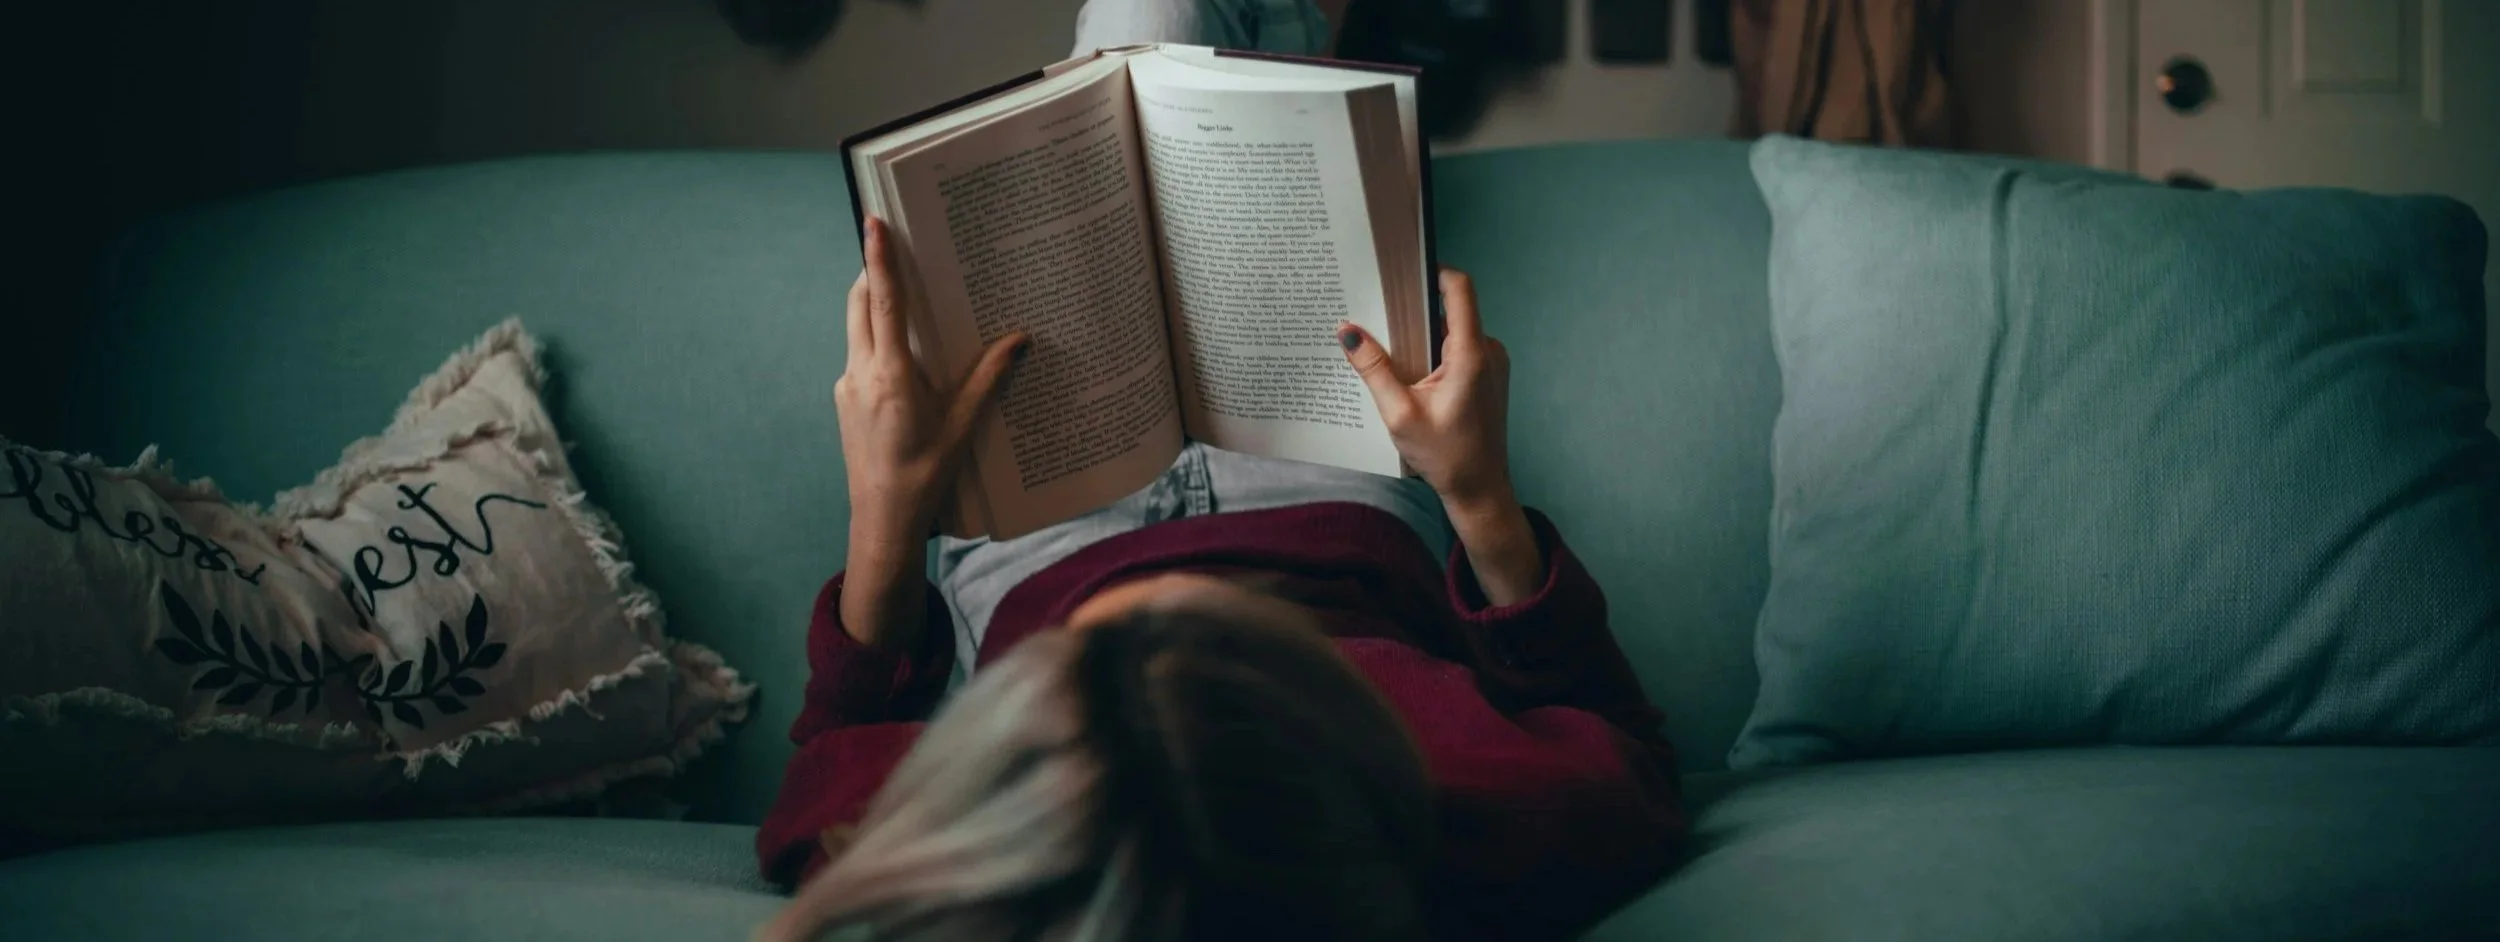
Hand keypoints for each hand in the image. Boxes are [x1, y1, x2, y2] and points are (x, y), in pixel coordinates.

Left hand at [837, 216, 1027, 544]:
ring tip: (906, 298)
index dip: (880, 258)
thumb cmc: (925, 475)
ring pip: (856, 328)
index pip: (884, 302)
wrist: (882, 519)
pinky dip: (876, 340)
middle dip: (874, 272)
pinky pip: (858, 355)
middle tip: (893, 248)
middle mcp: (861, 373)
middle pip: (860, 303)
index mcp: (891, 375)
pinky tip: (904, 355)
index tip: (874, 223)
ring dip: (874, 306)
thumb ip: (988, 377)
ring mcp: (847, 386)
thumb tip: (1020, 340)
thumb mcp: (964, 425)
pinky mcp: (844, 400)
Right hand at [1341, 269, 1543, 605]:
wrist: (1480, 490)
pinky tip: (1410, 373)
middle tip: (1378, 314)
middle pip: (1450, 308)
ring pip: (1454, 330)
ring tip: (1390, 349)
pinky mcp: (1488, 374)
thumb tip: (1347, 330)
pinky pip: (1459, 348)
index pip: (1459, 289)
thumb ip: (1373, 369)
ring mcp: (1492, 362)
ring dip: (1422, 335)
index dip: (1432, 271)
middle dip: (1414, 310)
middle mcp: (1489, 351)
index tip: (1401, 270)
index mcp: (1472, 355)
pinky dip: (1434, 353)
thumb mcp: (1399, 414)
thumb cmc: (1445, 457)